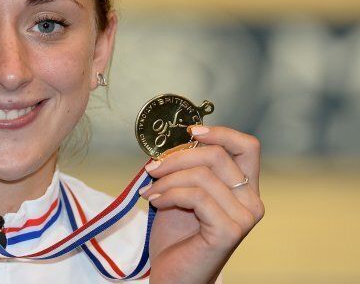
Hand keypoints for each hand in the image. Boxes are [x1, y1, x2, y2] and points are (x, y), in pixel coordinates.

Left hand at [140, 126, 264, 282]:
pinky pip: (195, 196)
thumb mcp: (181, 192)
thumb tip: (170, 142)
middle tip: (153, 167)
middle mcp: (251, 201)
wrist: (173, 275)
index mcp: (244, 188)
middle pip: (218, 155)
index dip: (220, 133)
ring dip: (167, 179)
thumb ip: (185, 168)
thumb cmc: (177, 236)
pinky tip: (155, 202)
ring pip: (202, 175)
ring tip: (149, 192)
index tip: (191, 131)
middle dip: (178, 156)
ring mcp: (243, 217)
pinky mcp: (229, 231)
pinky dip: (169, 194)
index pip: (248, 147)